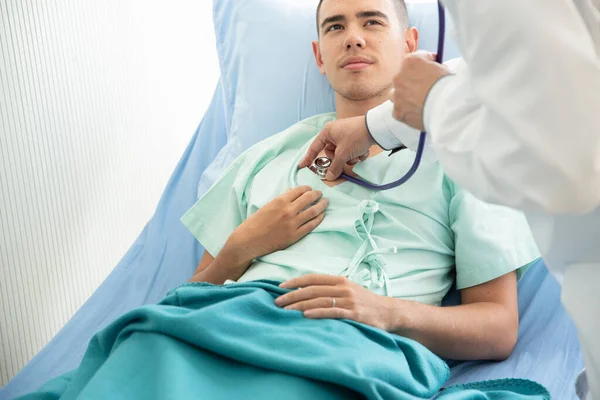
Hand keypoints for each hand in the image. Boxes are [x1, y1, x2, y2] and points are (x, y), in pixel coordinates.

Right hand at [228, 186, 327, 261]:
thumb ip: (280, 199)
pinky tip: (322, 215)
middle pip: (308, 198)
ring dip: (321, 205)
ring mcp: (293, 223)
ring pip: (313, 211)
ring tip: (325, 202)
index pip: (298, 190)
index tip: (310, 188)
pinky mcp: (295, 235)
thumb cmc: (254, 223)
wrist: (248, 241)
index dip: (306, 188)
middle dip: (316, 194)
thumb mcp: (266, 206)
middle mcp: (288, 210)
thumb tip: (291, 192)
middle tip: (320, 193)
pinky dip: (318, 219)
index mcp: (279, 201)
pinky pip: (311, 225)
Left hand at [275, 274, 394, 330]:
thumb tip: (305, 291)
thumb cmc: (364, 301)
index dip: (295, 281)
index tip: (280, 287)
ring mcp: (348, 300)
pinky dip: (317, 313)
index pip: (312, 278)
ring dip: (299, 305)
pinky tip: (305, 315)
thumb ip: (330, 289)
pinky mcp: (353, 313)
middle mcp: (342, 287)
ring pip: (319, 301)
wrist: (388, 312)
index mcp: (339, 280)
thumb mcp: (347, 290)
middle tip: (277, 302)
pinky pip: (332, 312)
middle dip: (292, 296)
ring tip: (285, 310)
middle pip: (312, 290)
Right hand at [298, 116, 374, 180]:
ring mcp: (345, 134)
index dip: (308, 158)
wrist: (376, 128)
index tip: (302, 166)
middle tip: (345, 161)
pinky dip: (357, 153)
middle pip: (331, 153)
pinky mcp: (355, 137)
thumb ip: (335, 167)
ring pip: (342, 153)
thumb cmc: (355, 137)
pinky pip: (351, 150)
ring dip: (350, 157)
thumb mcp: (343, 154)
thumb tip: (329, 177)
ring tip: (357, 155)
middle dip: (340, 159)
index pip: (315, 148)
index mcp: (327, 132)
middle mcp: (334, 132)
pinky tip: (363, 151)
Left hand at [391, 51, 450, 130]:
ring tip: (419, 101)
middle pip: (404, 77)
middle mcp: (399, 77)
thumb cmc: (448, 86)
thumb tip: (434, 70)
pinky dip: (406, 111)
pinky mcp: (398, 111)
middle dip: (413, 81)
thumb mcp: (444, 68)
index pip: (416, 59)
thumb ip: (434, 67)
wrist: (446, 107)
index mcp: (410, 62)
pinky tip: (417, 112)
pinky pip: (399, 110)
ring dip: (406, 96)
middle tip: (425, 87)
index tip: (431, 68)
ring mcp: (397, 95)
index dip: (426, 64)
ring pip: (397, 94)